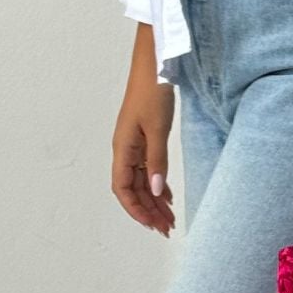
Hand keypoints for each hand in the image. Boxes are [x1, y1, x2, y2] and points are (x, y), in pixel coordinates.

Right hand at [111, 26, 175, 236]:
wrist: (155, 64)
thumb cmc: (152, 92)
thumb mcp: (157, 129)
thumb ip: (156, 161)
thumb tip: (155, 191)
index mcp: (123, 148)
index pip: (123, 189)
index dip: (136, 209)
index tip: (152, 225)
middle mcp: (125, 149)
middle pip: (133, 188)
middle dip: (148, 210)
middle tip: (166, 228)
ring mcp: (134, 143)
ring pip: (142, 180)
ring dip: (154, 199)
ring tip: (169, 217)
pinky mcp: (145, 137)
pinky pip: (148, 167)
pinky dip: (158, 182)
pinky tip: (167, 194)